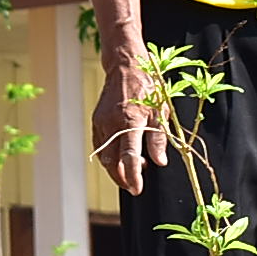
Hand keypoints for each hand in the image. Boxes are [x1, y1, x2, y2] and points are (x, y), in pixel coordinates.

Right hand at [92, 56, 165, 194]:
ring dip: (116, 168)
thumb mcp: (160, 110)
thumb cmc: (147, 87)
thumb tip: (160, 162)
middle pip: (112, 162)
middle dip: (122, 178)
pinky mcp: (96, 121)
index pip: (129, 157)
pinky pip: (99, 146)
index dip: (133, 176)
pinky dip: (109, 156)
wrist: (125, 66)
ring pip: (104, 156)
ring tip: (133, 167)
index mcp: (130, 121)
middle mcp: (112, 124)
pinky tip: (121, 156)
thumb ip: (159, 138)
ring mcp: (101, 123)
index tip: (137, 189)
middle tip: (135, 184)